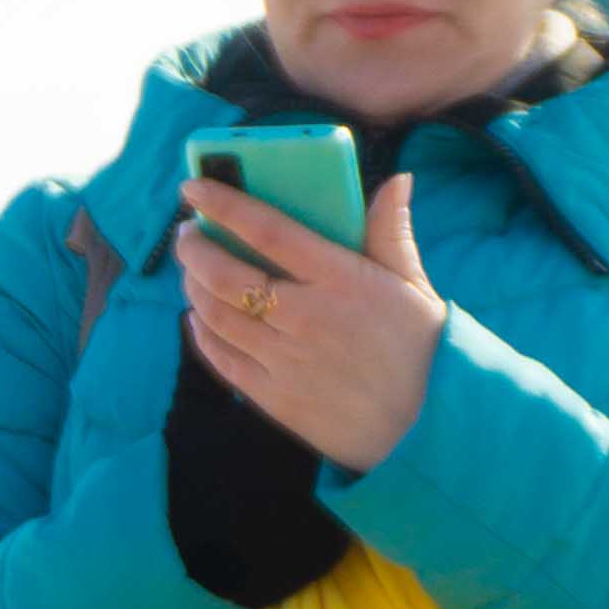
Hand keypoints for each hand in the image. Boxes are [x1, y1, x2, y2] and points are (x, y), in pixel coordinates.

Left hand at [178, 173, 447, 476]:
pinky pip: (221, 358)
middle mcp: (307, 318)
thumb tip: (397, 180)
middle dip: (194, 249)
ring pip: (216, 315)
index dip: (224, 204)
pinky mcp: (273, 397)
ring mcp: (286, 360)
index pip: (269, 230)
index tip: (194, 187)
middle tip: (186, 234)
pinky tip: (198, 314)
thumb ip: (392, 232)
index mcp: (342, 280)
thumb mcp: (414, 285)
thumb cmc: (418, 348)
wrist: (422, 427)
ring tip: (191, 270)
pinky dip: (201, 331)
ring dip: (192, 287)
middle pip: (227, 275)